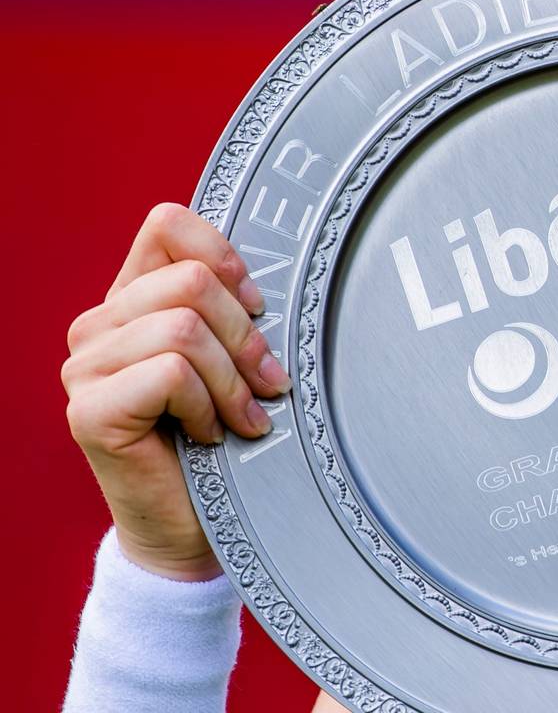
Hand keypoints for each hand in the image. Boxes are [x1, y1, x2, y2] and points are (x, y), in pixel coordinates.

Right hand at [62, 203, 291, 580]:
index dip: (224, 255)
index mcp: (132, 300)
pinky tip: (212, 435)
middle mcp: (98, 327)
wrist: (196, 528)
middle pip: (190, 281)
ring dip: (231, 380)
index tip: (260, 306)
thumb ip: (235, 310)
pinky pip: (169, 373)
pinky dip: (208, 405)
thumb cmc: (225, 441)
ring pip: (183, 328)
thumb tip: (279, 278)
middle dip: (246, 336)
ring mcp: (84, 368)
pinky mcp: (88, 411)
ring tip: (242, 417)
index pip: (167, 224)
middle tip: (266, 383)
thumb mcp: (237, 359)